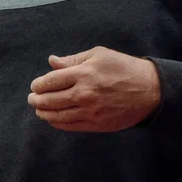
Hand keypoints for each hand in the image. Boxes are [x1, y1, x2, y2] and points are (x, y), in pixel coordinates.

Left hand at [28, 47, 160, 131]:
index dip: (38, 85)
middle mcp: (84, 94)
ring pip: (58, 116)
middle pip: (51, 100)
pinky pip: (71, 126)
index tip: (35, 86)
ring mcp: (91, 111)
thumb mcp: (99, 55)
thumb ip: (73, 59)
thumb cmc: (124, 67)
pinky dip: (58, 124)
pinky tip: (53, 119)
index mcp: (84, 74)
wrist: (149, 90)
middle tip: (32, 99)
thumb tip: (52, 61)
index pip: (51, 81)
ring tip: (39, 110)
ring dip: (44, 113)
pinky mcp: (97, 124)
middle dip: (37, 100)